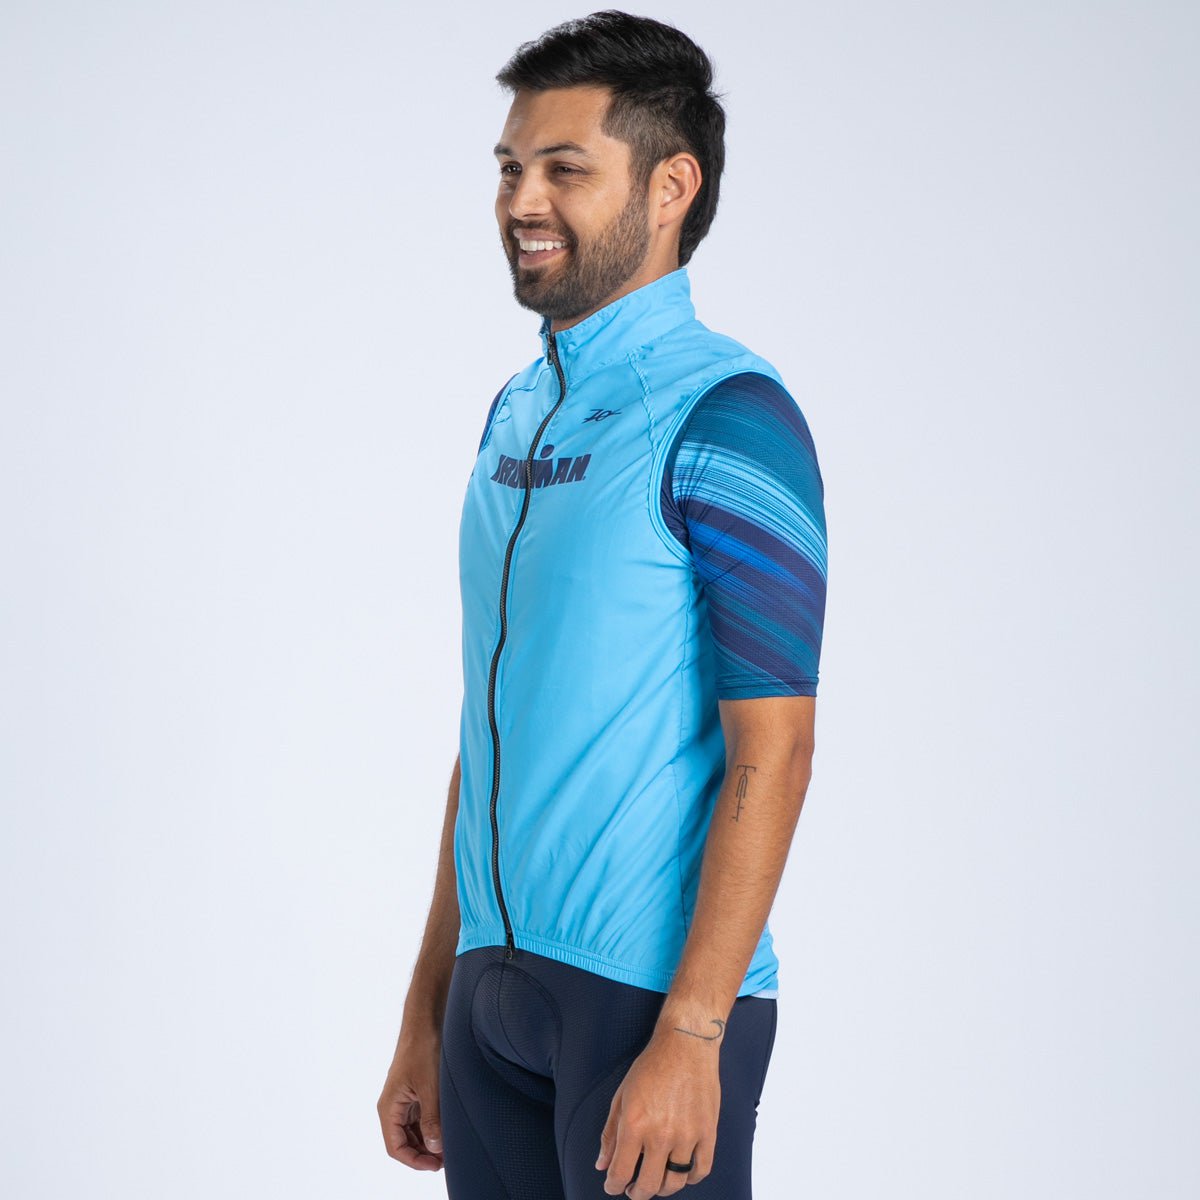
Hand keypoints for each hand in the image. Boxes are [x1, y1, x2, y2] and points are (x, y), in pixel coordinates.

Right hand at [377, 1027, 444, 1170]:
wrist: (425, 1022)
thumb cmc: (422, 1049)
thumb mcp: (429, 1088)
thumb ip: (431, 1119)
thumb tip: (435, 1148)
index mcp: (389, 1107)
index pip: (396, 1147)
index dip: (414, 1160)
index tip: (435, 1165)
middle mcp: (393, 1106)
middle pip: (404, 1142)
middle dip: (423, 1153)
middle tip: (446, 1158)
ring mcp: (404, 1100)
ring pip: (412, 1132)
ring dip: (427, 1142)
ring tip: (448, 1147)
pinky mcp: (414, 1093)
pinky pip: (419, 1119)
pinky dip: (430, 1128)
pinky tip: (445, 1130)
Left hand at [595, 1026, 720, 1196]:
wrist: (686, 1045)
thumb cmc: (652, 1066)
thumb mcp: (622, 1096)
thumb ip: (610, 1133)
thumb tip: (602, 1165)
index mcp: (635, 1124)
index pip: (620, 1173)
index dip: (613, 1185)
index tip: (613, 1186)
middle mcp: (661, 1135)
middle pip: (648, 1185)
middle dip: (636, 1193)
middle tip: (633, 1190)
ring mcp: (687, 1135)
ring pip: (674, 1182)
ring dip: (662, 1188)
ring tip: (656, 1181)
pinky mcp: (707, 1132)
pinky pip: (700, 1170)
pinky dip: (689, 1178)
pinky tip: (681, 1172)